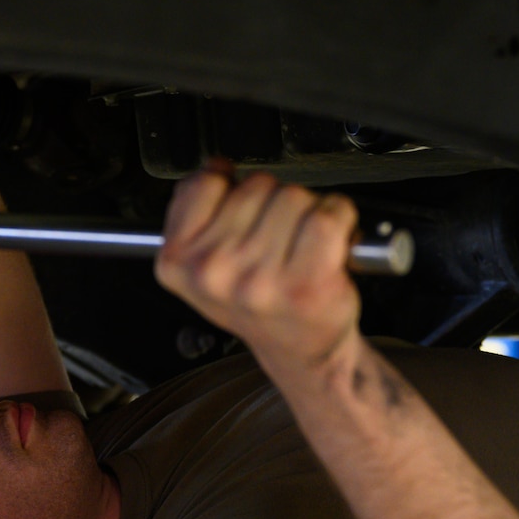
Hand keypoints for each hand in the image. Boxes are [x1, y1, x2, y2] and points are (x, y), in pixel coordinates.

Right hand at [154, 165, 362, 370]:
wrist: (303, 351)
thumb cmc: (260, 304)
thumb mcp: (203, 263)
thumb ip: (196, 211)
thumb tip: (216, 167)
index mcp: (178, 263)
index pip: (204, 183)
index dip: (230, 192)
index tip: (241, 218)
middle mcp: (214, 272)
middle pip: (255, 185)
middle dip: (273, 204)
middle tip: (278, 242)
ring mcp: (259, 280)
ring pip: (293, 195)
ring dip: (307, 212)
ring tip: (302, 247)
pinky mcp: (307, 283)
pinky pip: (328, 214)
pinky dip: (340, 217)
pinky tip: (331, 245)